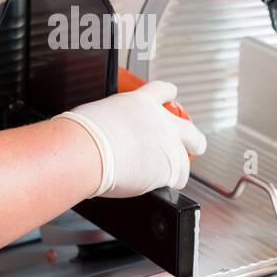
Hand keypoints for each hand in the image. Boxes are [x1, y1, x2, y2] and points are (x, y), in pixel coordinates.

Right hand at [59, 82, 207, 198]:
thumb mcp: (97, 115)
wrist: (87, 152)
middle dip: (193, 140)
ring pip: (185, 162)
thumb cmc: (84, 134)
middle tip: (192, 146)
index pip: (162, 90)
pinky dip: (166, 185)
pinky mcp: (169, 170)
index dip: (169, 94)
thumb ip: (112, 122)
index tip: (172, 95)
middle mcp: (161, 122)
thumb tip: (106, 132)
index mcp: (141, 103)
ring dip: (178, 170)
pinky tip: (156, 186)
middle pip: (190, 130)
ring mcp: (168, 146)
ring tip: (170, 178)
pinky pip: (174, 181)